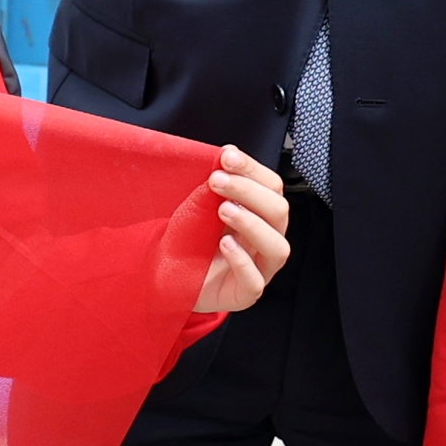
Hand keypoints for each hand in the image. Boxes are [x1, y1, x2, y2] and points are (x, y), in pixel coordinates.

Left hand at [192, 145, 291, 312]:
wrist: (166, 274)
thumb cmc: (190, 238)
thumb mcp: (201, 205)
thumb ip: (217, 183)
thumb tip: (228, 152)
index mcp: (260, 214)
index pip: (272, 187)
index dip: (253, 170)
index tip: (227, 157)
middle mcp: (266, 239)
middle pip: (279, 212)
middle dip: (249, 192)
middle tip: (218, 181)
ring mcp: (259, 268)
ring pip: (277, 247)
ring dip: (252, 223)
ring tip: (223, 210)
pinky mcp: (245, 293)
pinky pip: (255, 281)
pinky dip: (242, 260)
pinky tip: (224, 244)